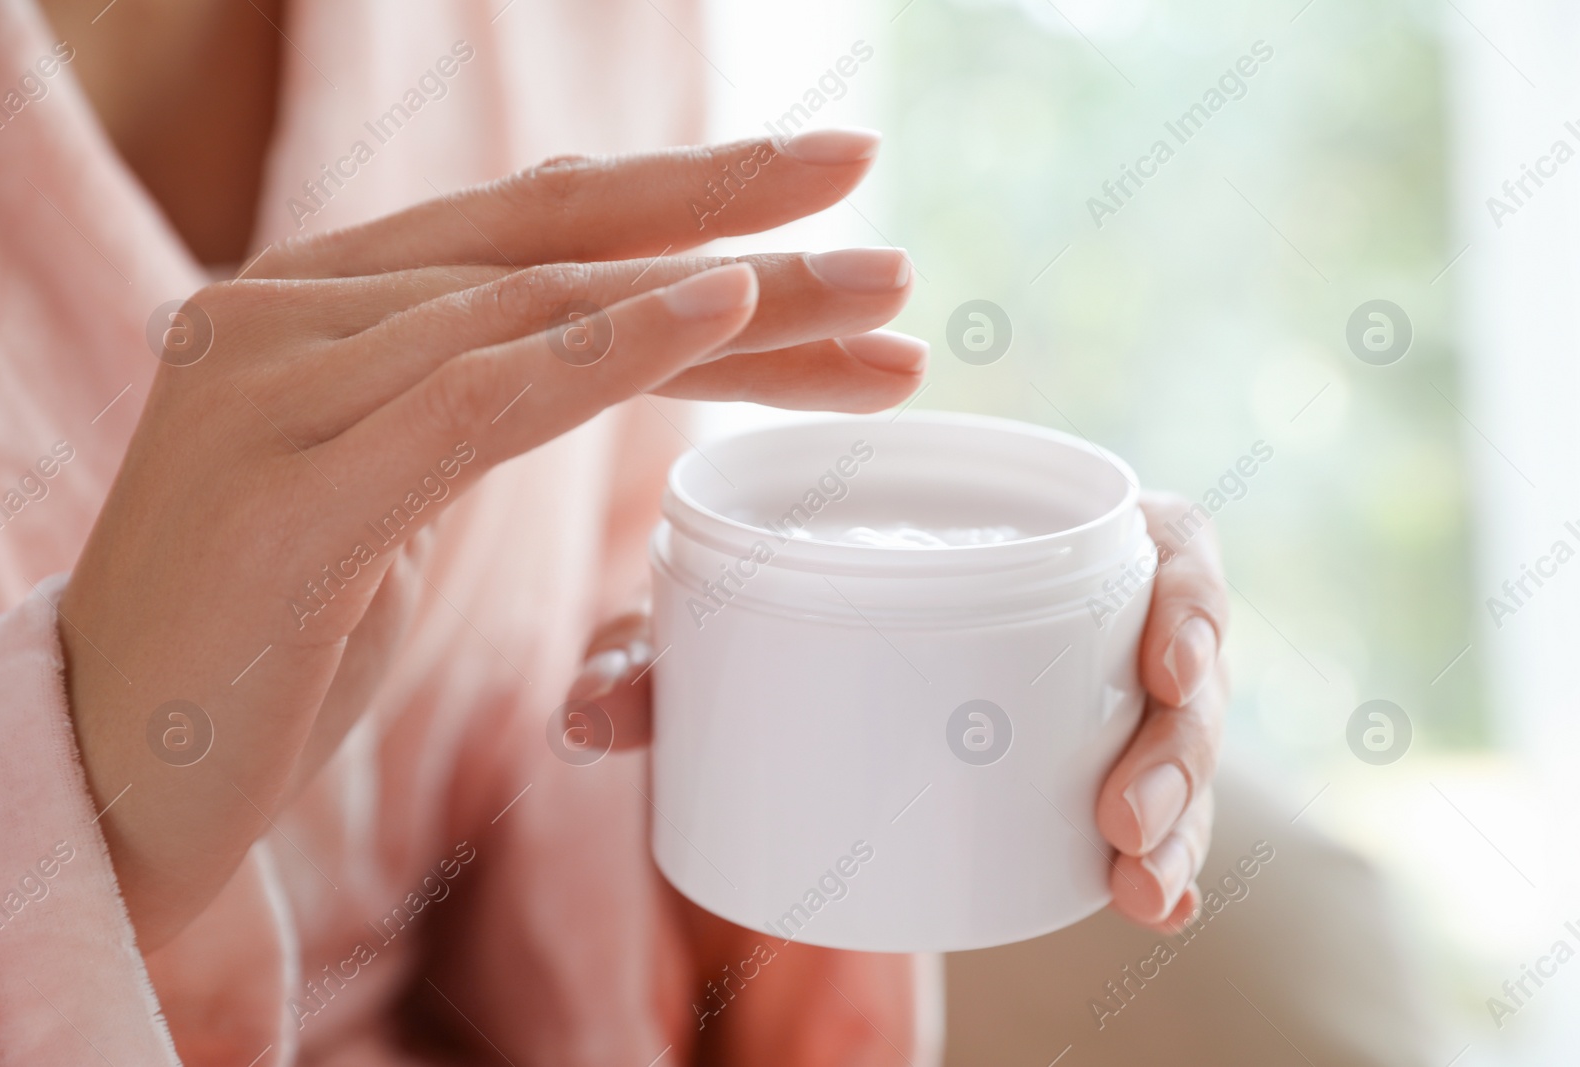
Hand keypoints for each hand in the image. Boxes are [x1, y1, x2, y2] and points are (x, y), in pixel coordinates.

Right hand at [59, 131, 924, 949]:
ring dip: (726, 295)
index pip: (529, 226)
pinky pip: (477, 395)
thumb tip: (591, 349)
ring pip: (538, 306)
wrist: (104, 766)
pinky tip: (723, 307)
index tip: (823, 191)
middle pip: (551, 241)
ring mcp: (278, 386)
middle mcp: (290, 310)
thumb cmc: (260, 636)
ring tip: (874, 304)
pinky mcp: (288, 490)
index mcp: (318, 303)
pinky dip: (609, 348)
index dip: (682, 194)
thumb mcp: (380, 491)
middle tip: (882, 225)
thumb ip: (462, 400)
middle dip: (732, 219)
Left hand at [569, 491, 1228, 1052]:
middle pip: (1182, 668)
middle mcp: (1077, 614)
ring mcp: (1083, 698)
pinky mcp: (1072, 770)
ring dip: (1182, 819)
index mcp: (1027, 538)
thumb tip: (583, 728)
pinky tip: (1157, 911)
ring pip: (1179, 750)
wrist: (756, 671)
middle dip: (1176, 750)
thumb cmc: (745, 620)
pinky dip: (1163, 862)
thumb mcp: (697, 632)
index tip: (1168, 664)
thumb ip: (648, 663)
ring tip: (1144, 887)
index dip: (1188, 598)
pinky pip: (1152, 811)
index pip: (1157, 545)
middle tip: (1122, 818)